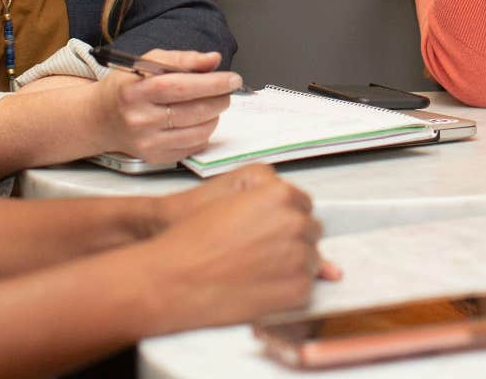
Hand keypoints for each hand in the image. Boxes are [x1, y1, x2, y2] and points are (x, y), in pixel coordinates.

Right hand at [92, 49, 238, 164]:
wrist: (100, 119)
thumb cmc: (127, 87)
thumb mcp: (146, 63)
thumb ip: (182, 58)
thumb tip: (213, 60)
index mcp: (135, 91)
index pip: (180, 86)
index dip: (211, 83)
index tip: (232, 79)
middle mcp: (139, 120)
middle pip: (193, 111)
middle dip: (219, 99)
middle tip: (227, 90)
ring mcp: (147, 143)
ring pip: (198, 132)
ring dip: (215, 116)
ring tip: (213, 104)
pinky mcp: (154, 158)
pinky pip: (193, 147)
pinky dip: (204, 132)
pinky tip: (199, 121)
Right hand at [143, 170, 336, 331]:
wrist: (173, 279)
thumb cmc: (193, 241)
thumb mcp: (230, 202)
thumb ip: (270, 204)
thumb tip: (299, 215)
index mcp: (280, 195)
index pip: (302, 204)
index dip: (283, 218)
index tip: (268, 229)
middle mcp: (295, 223)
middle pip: (310, 231)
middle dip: (290, 240)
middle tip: (257, 251)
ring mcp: (299, 257)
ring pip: (311, 259)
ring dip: (291, 265)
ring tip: (254, 269)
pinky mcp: (298, 289)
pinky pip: (306, 287)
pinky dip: (287, 290)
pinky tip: (258, 286)